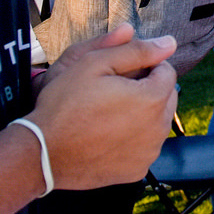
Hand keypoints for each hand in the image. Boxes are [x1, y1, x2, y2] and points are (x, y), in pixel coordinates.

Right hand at [28, 25, 179, 190]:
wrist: (43, 152)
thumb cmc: (65, 104)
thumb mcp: (96, 64)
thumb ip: (137, 51)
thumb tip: (170, 43)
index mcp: (153, 99)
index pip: (167, 72)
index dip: (146, 66)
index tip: (122, 71)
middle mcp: (158, 129)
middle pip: (166, 98)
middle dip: (148, 89)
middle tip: (114, 90)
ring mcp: (149, 153)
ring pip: (157, 123)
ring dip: (143, 114)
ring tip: (110, 112)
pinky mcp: (137, 170)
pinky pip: (145, 147)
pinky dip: (134, 138)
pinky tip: (108, 134)